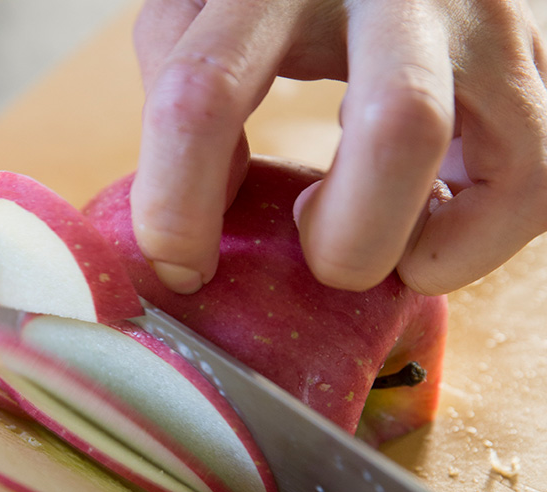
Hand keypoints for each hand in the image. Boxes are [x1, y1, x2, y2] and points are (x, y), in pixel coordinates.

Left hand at [131, 0, 546, 295]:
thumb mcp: (207, 14)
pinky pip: (532, 187)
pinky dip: (466, 242)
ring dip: (413, 244)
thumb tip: (194, 222)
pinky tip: (420, 220)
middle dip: (345, 242)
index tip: (179, 269)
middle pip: (399, 129)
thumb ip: (180, 92)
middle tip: (310, 244)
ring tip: (367, 231)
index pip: (206, 94)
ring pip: (508, 169)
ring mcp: (490, 23)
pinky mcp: (540, 69)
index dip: (178, 209)